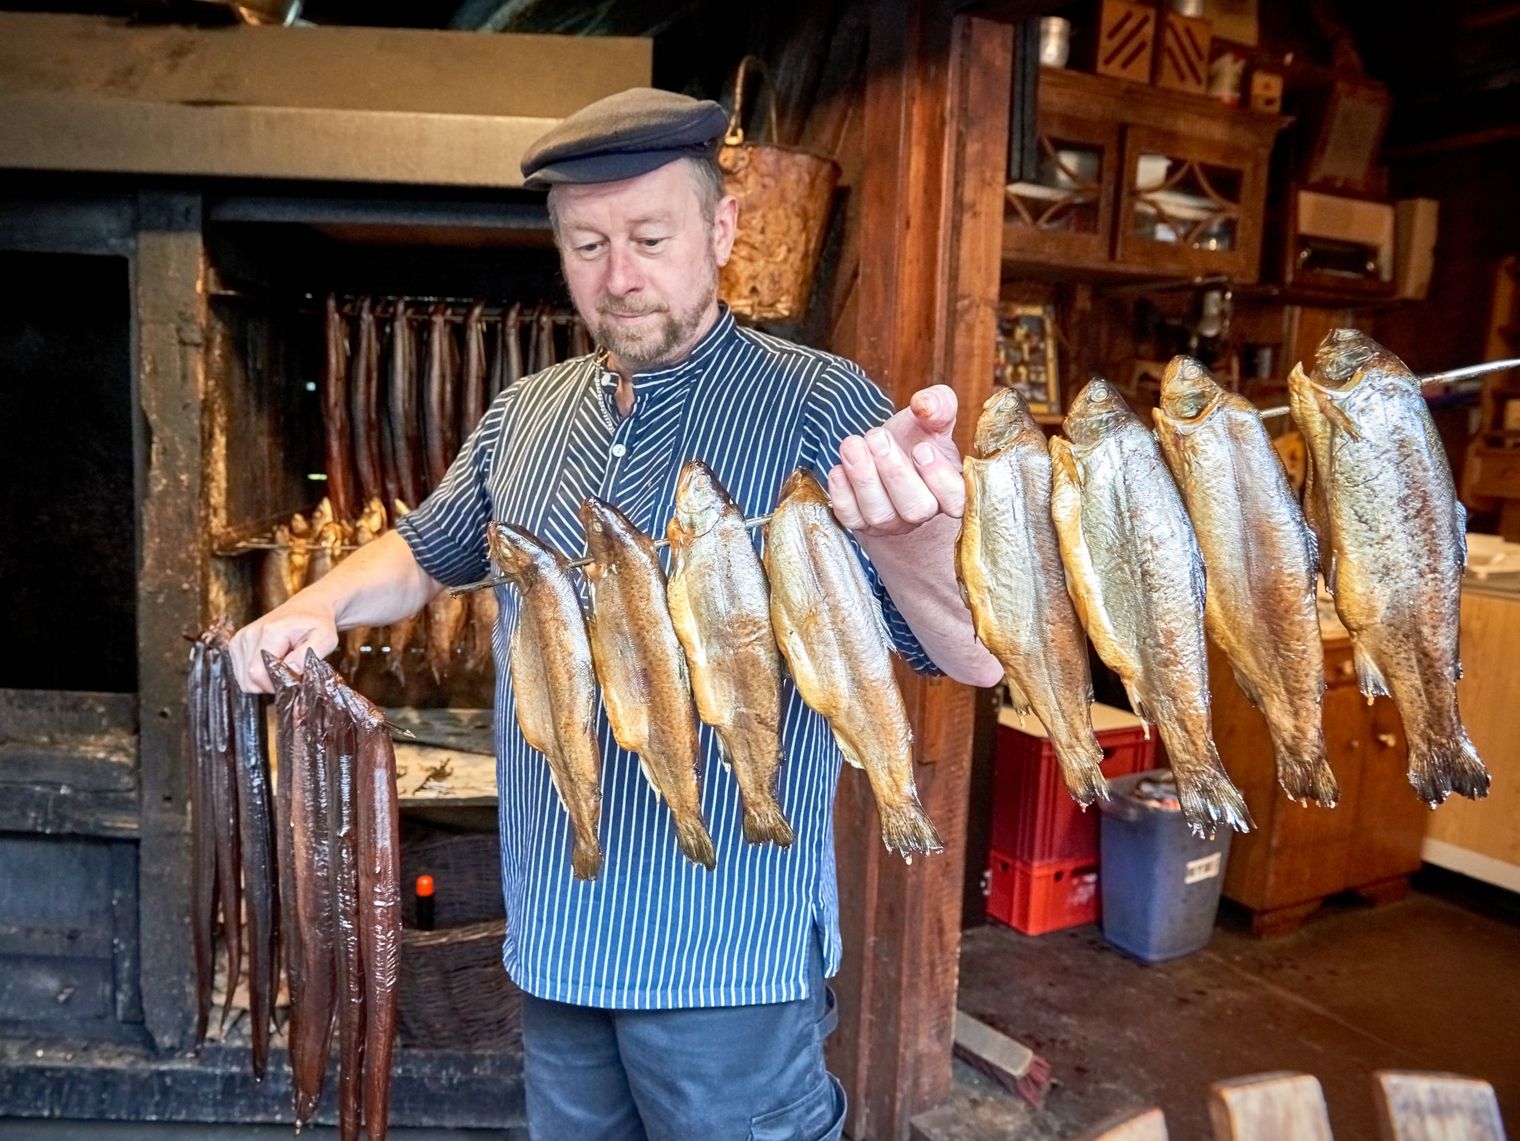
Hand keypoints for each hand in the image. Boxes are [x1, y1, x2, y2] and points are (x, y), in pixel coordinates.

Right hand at [227, 600, 338, 694]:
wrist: (308, 607)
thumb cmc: (318, 623)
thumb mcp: (325, 638)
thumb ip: (307, 655)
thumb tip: (291, 669)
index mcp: (269, 632)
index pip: (258, 674)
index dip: (276, 685)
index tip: (294, 679)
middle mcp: (249, 634)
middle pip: (249, 680)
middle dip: (270, 685)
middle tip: (290, 673)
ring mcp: (240, 639)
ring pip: (244, 680)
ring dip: (264, 680)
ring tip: (282, 665)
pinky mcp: (236, 644)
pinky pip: (242, 674)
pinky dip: (258, 674)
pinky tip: (272, 663)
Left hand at [826, 384, 963, 535]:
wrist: (883, 453)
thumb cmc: (914, 438)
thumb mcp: (932, 418)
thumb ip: (939, 405)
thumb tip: (925, 404)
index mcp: (948, 490)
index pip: (957, 501)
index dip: (940, 479)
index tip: (922, 449)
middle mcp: (922, 511)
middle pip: (916, 508)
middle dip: (894, 472)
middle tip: (878, 437)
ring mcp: (890, 522)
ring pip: (880, 514)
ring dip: (864, 478)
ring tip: (852, 444)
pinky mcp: (859, 522)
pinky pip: (850, 517)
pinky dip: (841, 493)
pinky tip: (839, 467)